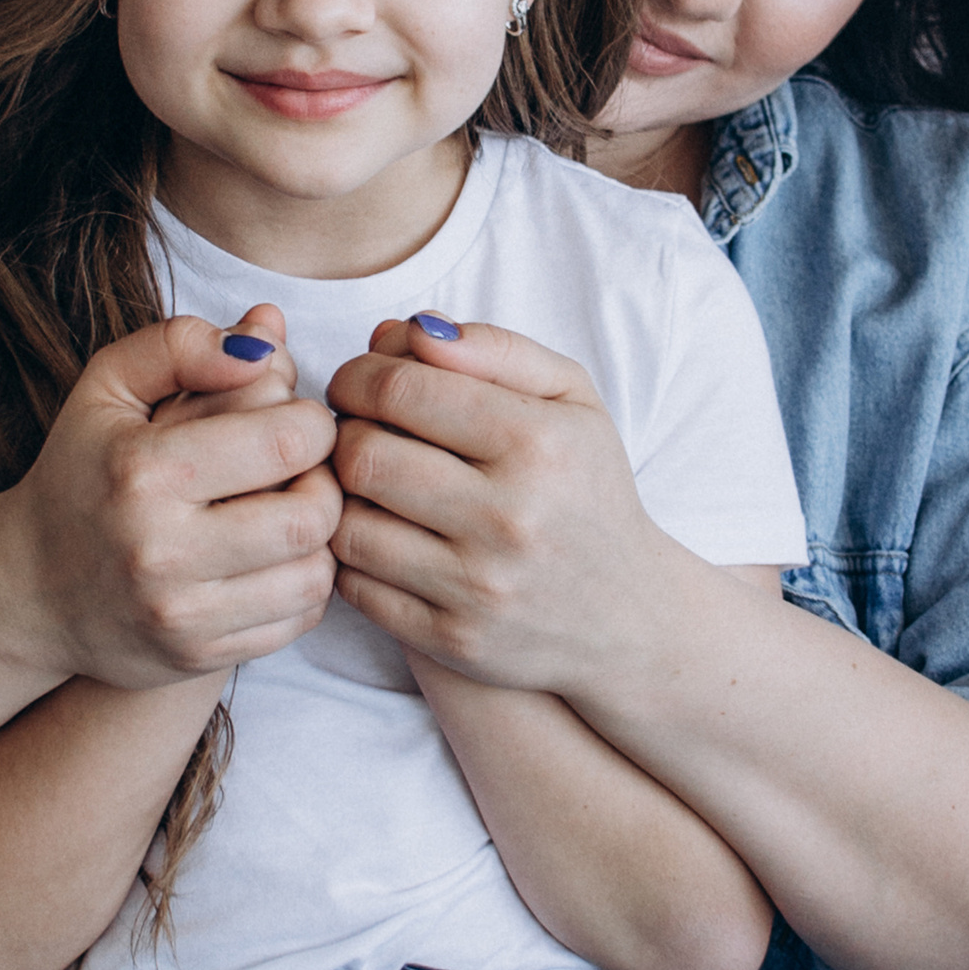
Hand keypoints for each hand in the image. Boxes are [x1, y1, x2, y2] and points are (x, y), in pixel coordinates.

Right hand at [0, 304, 339, 687]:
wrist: (27, 591)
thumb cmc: (81, 473)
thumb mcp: (108, 387)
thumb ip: (181, 344)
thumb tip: (266, 331)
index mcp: (143, 471)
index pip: (288, 439)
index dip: (313, 422)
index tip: (294, 422)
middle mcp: (160, 550)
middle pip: (312, 513)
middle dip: (326, 482)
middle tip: (302, 470)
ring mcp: (181, 615)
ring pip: (314, 573)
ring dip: (321, 539)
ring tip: (290, 512)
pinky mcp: (198, 658)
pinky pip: (299, 620)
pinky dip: (304, 586)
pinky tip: (276, 560)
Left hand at [325, 316, 688, 694]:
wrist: (629, 619)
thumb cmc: (588, 491)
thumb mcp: (572, 401)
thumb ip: (497, 349)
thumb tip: (414, 329)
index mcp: (539, 443)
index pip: (401, 390)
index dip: (359, 376)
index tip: (359, 383)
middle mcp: (510, 517)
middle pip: (364, 454)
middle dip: (343, 432)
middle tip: (356, 430)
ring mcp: (478, 586)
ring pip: (349, 524)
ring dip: (339, 495)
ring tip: (364, 483)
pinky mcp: (452, 640)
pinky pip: (356, 586)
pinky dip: (349, 557)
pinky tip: (376, 536)